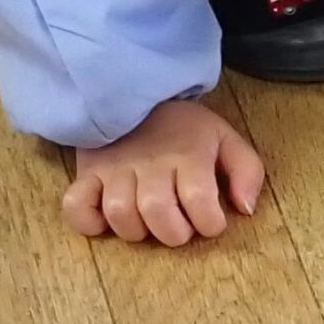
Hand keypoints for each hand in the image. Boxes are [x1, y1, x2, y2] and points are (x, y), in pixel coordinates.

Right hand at [64, 98, 265, 244]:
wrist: (134, 91)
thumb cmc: (183, 126)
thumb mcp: (224, 138)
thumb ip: (247, 171)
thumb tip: (245, 209)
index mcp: (187, 155)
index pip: (200, 202)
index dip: (210, 224)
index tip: (210, 220)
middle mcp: (149, 163)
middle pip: (158, 213)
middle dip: (174, 232)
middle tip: (179, 224)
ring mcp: (114, 169)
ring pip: (120, 215)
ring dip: (137, 230)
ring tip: (147, 221)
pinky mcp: (87, 173)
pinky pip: (76, 206)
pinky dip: (88, 222)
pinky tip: (106, 221)